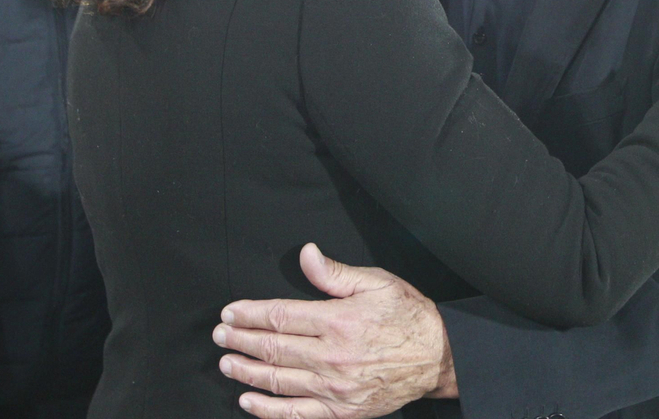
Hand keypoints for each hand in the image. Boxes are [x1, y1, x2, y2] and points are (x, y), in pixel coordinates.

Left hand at [214, 243, 456, 418]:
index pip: (281, 316)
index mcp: (338, 320)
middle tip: (220, 336)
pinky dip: (269, 409)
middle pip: (274, 348)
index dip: (250, 314)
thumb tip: (306, 255)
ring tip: (227, 363)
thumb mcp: (376, 282)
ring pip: (279, 380)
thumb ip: (336, 273)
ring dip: (247, 371)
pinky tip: (249, 400)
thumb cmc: (408, 317)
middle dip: (241, 340)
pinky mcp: (341, 410)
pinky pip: (296, 413)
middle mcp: (332, 356)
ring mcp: (335, 387)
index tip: (230, 313)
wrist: (438, 357)